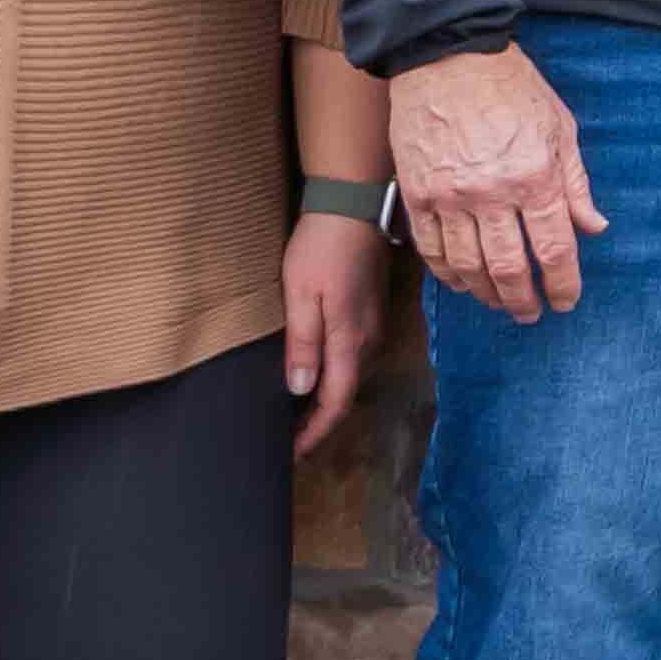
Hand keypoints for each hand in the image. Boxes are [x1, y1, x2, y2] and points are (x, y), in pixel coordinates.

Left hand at [278, 213, 381, 449]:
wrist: (353, 206)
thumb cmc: (321, 249)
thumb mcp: (301, 296)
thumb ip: (303, 344)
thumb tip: (300, 390)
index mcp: (349, 341)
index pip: (336, 402)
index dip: (315, 432)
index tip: (292, 453)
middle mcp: (368, 340)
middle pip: (346, 393)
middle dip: (318, 421)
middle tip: (286, 438)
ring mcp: (373, 325)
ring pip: (351, 375)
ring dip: (326, 398)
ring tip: (295, 412)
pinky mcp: (370, 311)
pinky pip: (353, 356)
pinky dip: (333, 376)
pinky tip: (314, 373)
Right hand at [393, 46, 596, 321]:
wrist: (446, 57)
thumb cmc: (511, 88)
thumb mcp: (560, 127)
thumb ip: (576, 183)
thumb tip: (594, 227)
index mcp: (535, 176)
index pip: (554, 248)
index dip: (562, 283)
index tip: (566, 301)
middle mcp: (492, 194)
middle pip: (509, 268)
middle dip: (524, 300)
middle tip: (531, 314)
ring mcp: (449, 197)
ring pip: (467, 267)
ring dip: (487, 294)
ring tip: (500, 302)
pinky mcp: (417, 194)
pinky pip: (431, 249)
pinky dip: (447, 274)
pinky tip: (462, 283)